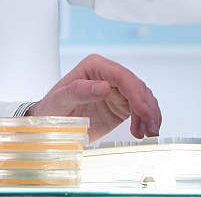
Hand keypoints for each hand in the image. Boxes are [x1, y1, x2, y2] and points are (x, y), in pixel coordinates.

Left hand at [28, 54, 159, 140]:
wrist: (50, 124)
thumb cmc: (51, 110)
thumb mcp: (59, 101)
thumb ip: (78, 91)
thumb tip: (104, 86)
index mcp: (93, 67)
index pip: (122, 76)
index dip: (136, 93)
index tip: (143, 112)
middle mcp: (107, 74)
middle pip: (136, 86)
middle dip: (147, 107)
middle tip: (150, 129)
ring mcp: (115, 89)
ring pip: (143, 96)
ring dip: (150, 114)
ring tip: (149, 134)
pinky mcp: (120, 104)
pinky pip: (140, 107)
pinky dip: (147, 119)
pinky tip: (144, 132)